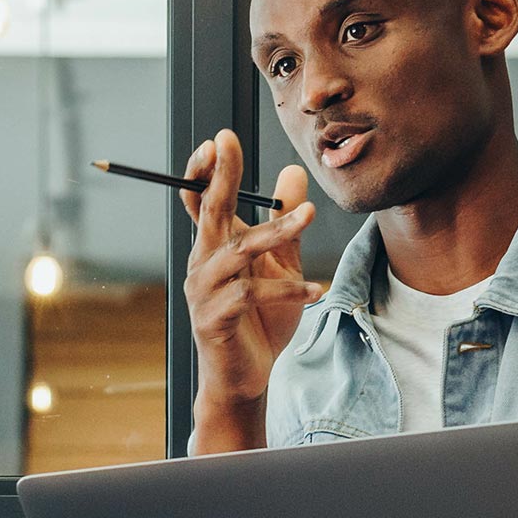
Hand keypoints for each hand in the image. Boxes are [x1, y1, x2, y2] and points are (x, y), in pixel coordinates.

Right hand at [180, 129, 315, 448]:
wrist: (246, 377)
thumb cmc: (259, 321)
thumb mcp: (279, 265)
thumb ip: (284, 224)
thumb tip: (293, 173)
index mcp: (213, 248)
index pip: (200, 201)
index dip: (205, 170)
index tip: (219, 139)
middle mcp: (202, 264)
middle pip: (209, 211)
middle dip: (218, 174)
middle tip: (227, 141)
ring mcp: (204, 292)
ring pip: (238, 251)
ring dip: (275, 232)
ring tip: (309, 216)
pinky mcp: (216, 319)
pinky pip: (252, 295)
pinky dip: (288, 290)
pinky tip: (317, 289)